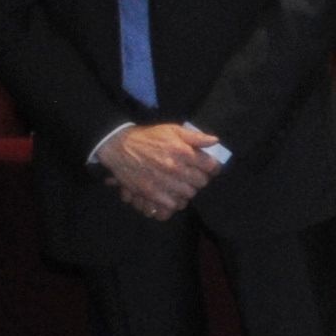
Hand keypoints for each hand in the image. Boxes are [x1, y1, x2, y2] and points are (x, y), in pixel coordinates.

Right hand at [97, 122, 221, 220]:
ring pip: (189, 194)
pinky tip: (172, 194)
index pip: (210, 166)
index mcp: (183, 151)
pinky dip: (175, 201)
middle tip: (194, 176)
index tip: (209, 167)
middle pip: (201, 182)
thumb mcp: (173, 130)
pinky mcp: (151, 192)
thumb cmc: (149, 137)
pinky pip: (172, 204)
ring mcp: (163, 181)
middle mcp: (175, 167)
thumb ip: (196, 136)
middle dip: (200, 179)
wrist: (119, 147)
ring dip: (188, 190)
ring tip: (183, 185)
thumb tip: (215, 141)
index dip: (212, 167)